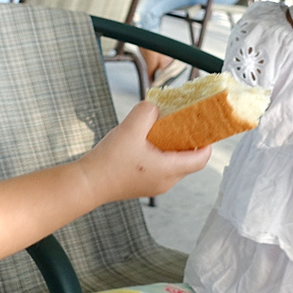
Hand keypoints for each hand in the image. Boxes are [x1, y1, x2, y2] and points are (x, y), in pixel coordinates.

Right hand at [78, 101, 209, 202]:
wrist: (86, 183)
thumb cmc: (108, 163)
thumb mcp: (130, 128)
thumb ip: (147, 111)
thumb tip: (155, 107)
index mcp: (169, 170)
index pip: (201, 158)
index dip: (206, 141)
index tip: (203, 126)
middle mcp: (165, 181)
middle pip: (188, 160)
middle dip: (186, 140)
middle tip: (178, 122)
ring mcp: (154, 185)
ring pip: (172, 163)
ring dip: (170, 146)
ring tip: (157, 130)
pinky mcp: (142, 184)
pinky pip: (159, 167)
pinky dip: (157, 153)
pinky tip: (143, 142)